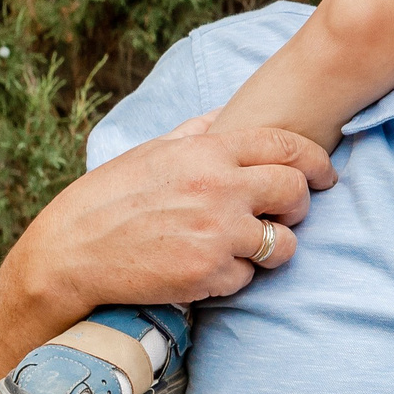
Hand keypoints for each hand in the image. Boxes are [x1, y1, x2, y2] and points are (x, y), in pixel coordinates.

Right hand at [11, 114, 337, 316]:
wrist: (69, 254)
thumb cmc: (107, 200)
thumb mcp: (151, 151)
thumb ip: (197, 132)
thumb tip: (229, 115)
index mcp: (206, 151)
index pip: (285, 146)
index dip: (315, 160)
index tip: (325, 174)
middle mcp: (218, 188)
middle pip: (296, 192)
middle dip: (299, 205)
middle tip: (284, 215)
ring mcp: (216, 233)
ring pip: (284, 244)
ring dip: (272, 248)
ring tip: (245, 248)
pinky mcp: (208, 274)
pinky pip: (249, 278)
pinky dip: (235, 278)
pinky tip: (208, 269)